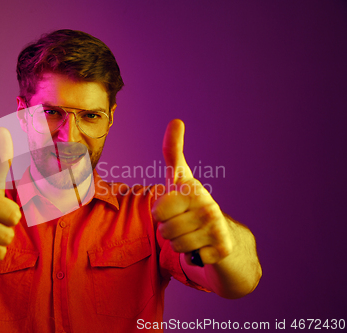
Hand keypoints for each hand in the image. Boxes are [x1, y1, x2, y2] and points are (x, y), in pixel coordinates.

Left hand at [152, 119, 232, 265]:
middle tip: (181, 224)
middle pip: (164, 228)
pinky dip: (194, 257)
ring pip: (175, 244)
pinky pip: (190, 258)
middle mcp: (207, 204)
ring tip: (191, 235)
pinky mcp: (222, 248)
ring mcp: (216, 226)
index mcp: (192, 189)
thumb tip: (177, 119)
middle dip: (167, 231)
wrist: (224, 238)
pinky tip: (203, 248)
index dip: (161, 212)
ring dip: (179, 244)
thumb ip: (173, 152)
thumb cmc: (193, 206)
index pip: (160, 207)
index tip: (175, 202)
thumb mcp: (180, 179)